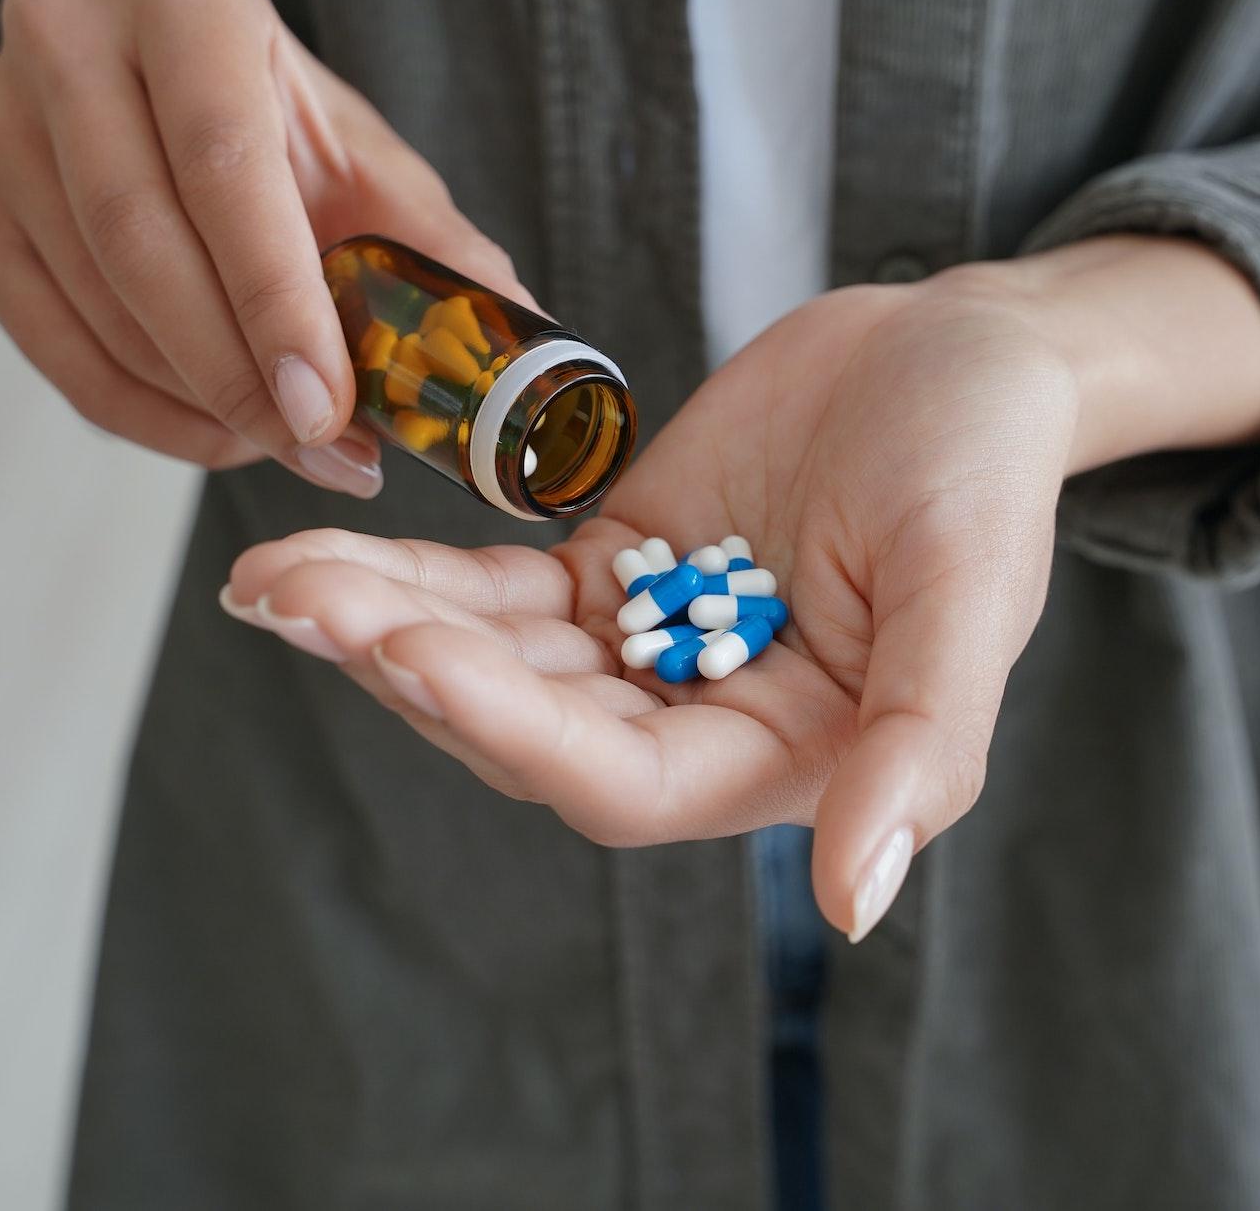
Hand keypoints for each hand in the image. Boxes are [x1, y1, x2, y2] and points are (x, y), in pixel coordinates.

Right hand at [0, 0, 531, 493]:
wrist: (150, 87)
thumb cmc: (274, 124)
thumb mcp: (359, 158)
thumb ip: (430, 244)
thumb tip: (516, 340)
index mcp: (183, 1)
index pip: (220, 161)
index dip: (274, 298)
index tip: (326, 406)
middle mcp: (65, 40)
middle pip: (141, 240)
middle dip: (239, 373)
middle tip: (319, 450)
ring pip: (94, 303)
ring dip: (198, 403)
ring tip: (287, 446)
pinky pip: (50, 346)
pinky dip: (141, 413)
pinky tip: (216, 434)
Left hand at [225, 237, 1259, 938]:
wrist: (959, 353)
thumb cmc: (986, 467)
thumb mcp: (972, 594)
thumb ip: (919, 749)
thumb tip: (854, 905)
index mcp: (787, 756)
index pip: (622, 778)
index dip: (511, 727)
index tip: (410, 651)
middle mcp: (703, 719)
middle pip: (526, 724)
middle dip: (407, 666)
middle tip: (295, 600)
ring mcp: (648, 644)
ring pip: (493, 657)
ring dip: (384, 621)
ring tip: (273, 576)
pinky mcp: (614, 571)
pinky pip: (497, 587)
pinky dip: (416, 572)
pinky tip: (322, 552)